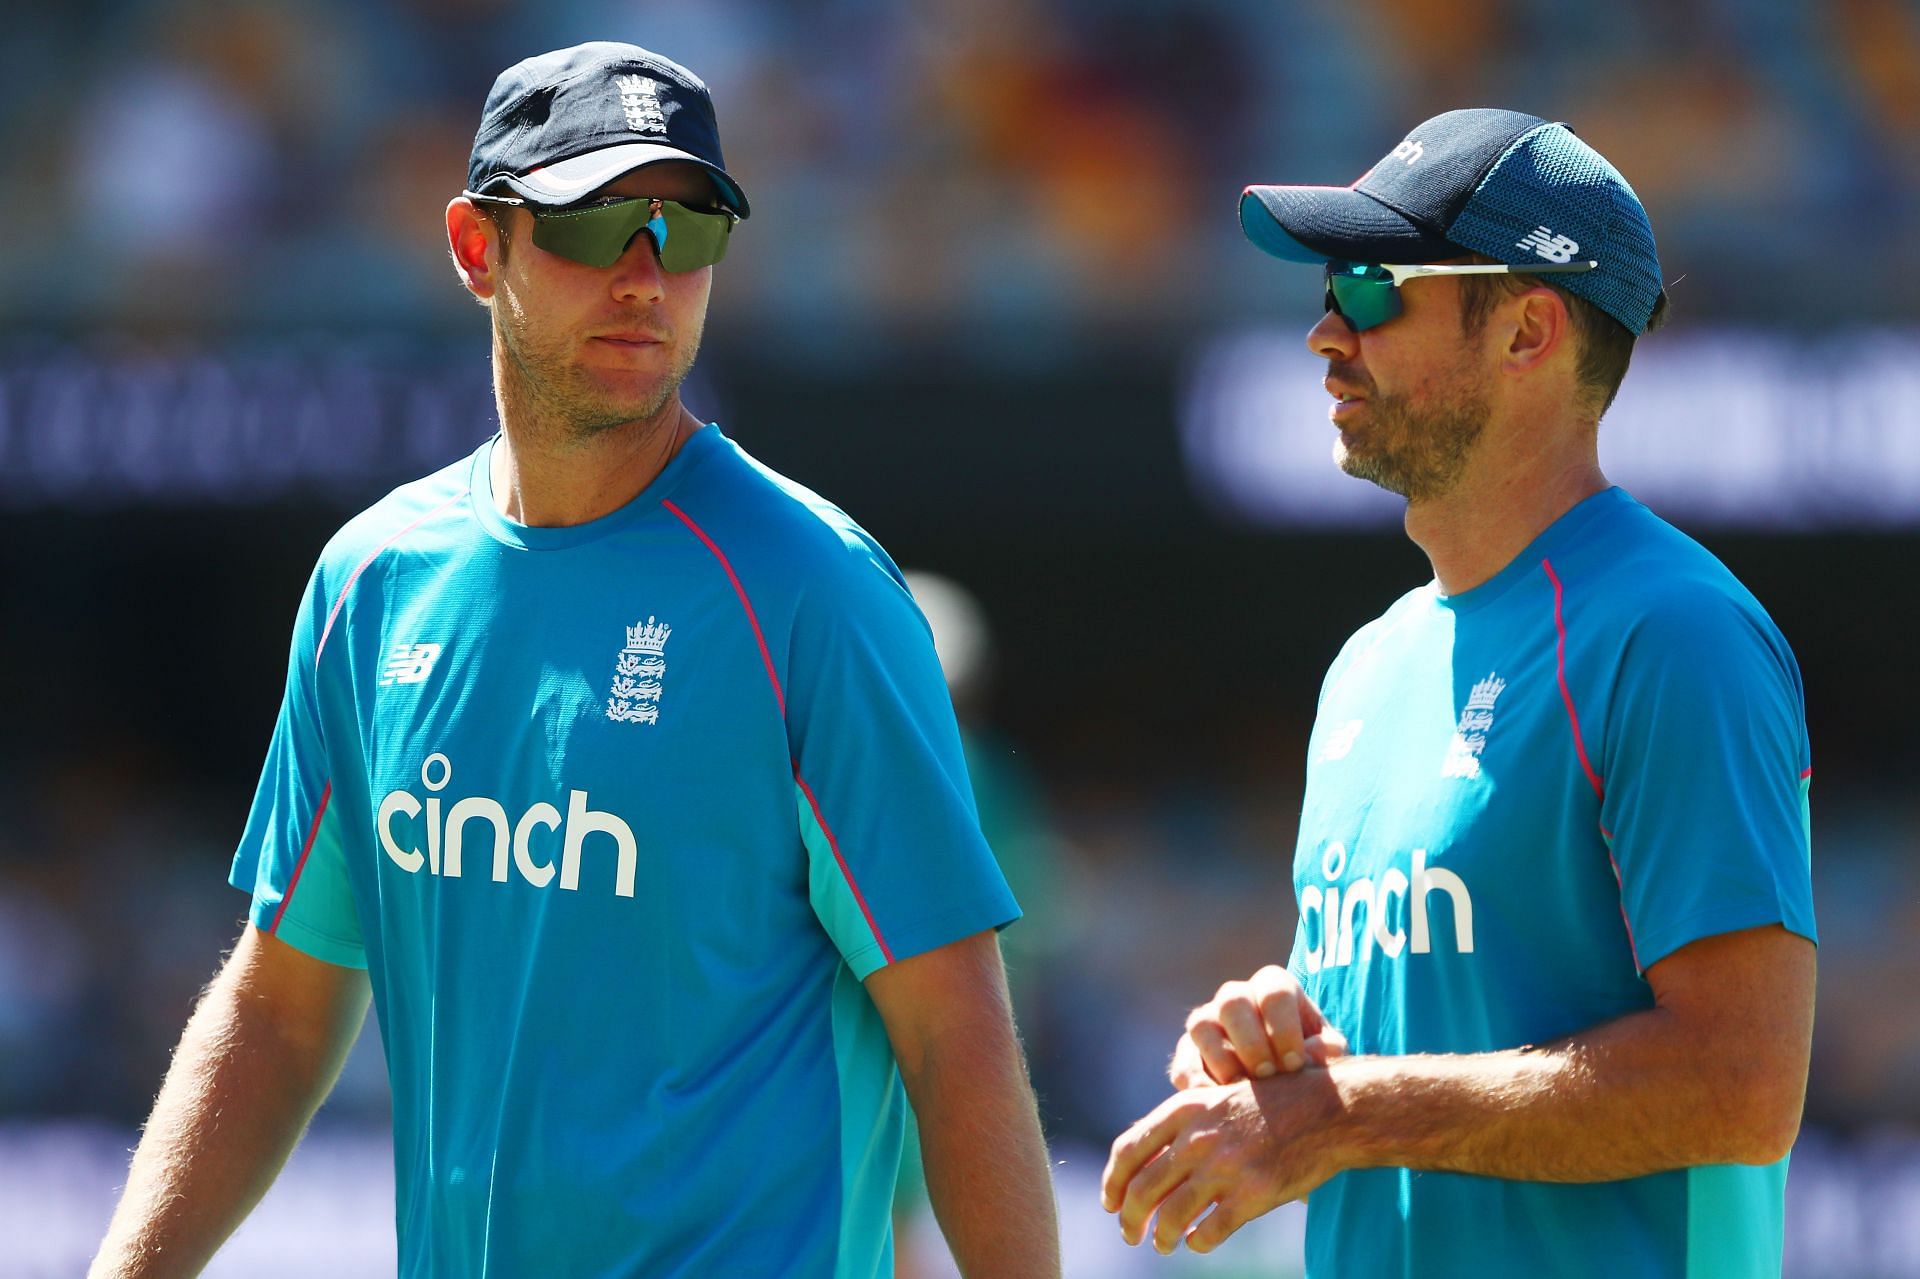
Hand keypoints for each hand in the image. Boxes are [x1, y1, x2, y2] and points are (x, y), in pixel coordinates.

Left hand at [1102, 1074, 1343, 1254]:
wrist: (1330, 1109)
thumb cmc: (1273, 1103)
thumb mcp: (1218, 1098)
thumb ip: (1183, 1124)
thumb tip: (1143, 1163)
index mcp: (1185, 1109)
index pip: (1128, 1150)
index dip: (1113, 1182)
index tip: (1110, 1202)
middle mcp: (1198, 1138)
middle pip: (1142, 1190)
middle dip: (1130, 1219)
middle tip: (1130, 1234)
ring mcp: (1225, 1167)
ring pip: (1171, 1217)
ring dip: (1160, 1237)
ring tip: (1162, 1244)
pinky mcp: (1253, 1195)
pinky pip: (1209, 1232)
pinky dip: (1198, 1242)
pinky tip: (1198, 1242)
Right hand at [1169, 965, 1347, 1088]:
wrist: (1286, 1084)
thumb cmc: (1310, 1060)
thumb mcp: (1326, 1055)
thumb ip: (1326, 1052)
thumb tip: (1315, 1053)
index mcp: (1273, 987)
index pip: (1274, 990)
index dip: (1283, 1027)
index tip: (1295, 1064)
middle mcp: (1236, 997)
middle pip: (1231, 1000)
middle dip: (1250, 1041)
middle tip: (1267, 1074)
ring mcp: (1208, 1022)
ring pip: (1200, 1025)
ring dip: (1221, 1060)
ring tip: (1243, 1090)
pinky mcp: (1188, 1054)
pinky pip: (1183, 1065)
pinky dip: (1199, 1086)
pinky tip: (1222, 1106)